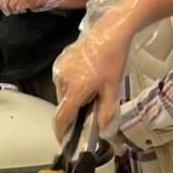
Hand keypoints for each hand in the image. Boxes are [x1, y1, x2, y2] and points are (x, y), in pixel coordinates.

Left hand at [0, 0, 42, 14]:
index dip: (0, 1)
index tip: (4, 6)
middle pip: (4, 0)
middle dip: (6, 8)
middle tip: (10, 12)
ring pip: (10, 5)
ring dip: (14, 10)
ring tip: (18, 10)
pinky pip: (17, 7)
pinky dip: (19, 10)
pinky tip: (24, 10)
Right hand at [52, 6, 134, 140]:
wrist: (109, 32)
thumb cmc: (112, 59)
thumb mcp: (113, 88)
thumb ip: (107, 112)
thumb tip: (103, 130)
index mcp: (74, 89)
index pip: (61, 118)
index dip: (60, 132)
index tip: (63, 140)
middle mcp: (62, 79)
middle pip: (63, 104)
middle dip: (74, 110)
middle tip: (90, 106)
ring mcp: (59, 68)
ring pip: (63, 91)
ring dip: (73, 95)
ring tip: (91, 87)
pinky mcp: (60, 59)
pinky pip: (62, 78)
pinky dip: (71, 82)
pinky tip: (86, 75)